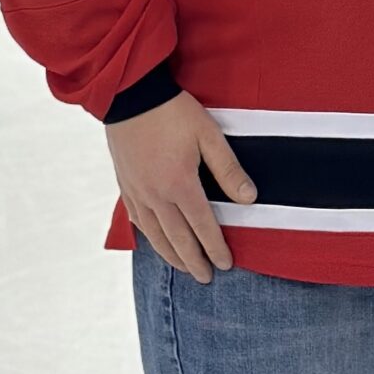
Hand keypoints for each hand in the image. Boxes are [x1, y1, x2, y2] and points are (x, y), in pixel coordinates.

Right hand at [107, 91, 256, 282]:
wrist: (129, 95)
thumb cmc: (173, 112)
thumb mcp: (208, 135)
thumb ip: (229, 169)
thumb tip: (249, 199)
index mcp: (179, 184)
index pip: (202, 226)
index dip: (215, 248)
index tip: (226, 264)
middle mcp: (156, 195)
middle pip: (178, 238)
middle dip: (194, 261)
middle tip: (206, 277)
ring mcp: (137, 192)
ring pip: (155, 235)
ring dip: (171, 255)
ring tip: (184, 268)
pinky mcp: (125, 185)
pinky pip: (137, 221)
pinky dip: (150, 237)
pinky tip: (156, 242)